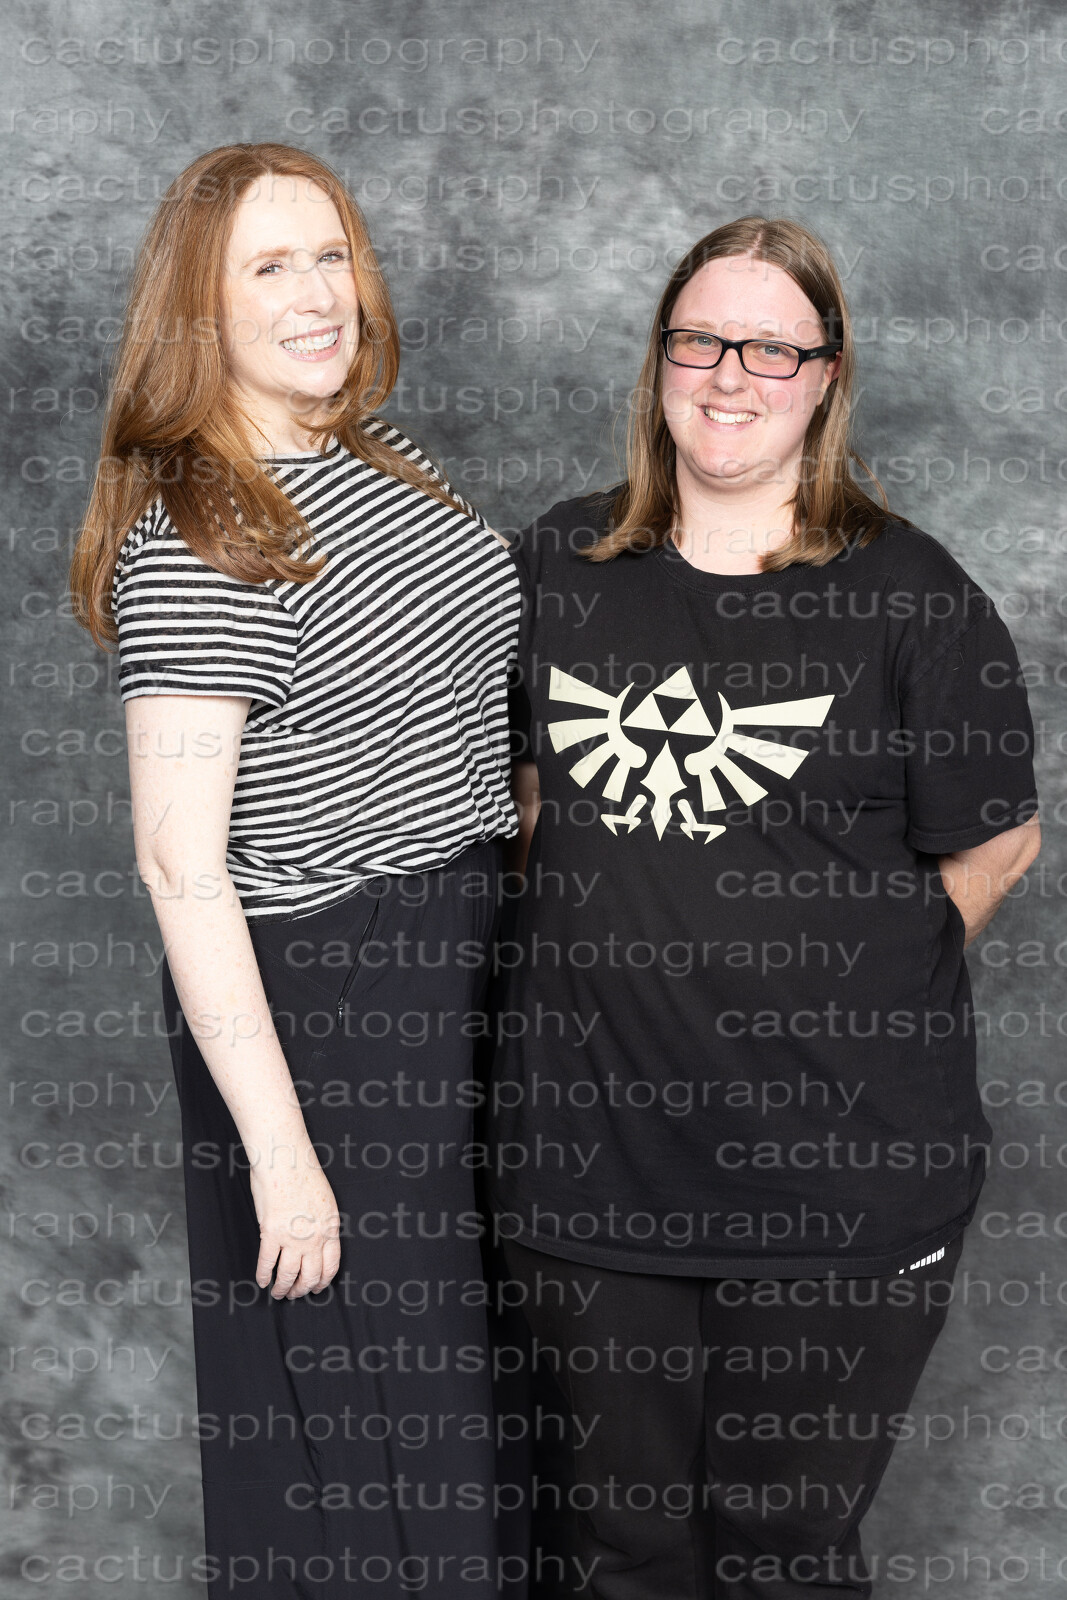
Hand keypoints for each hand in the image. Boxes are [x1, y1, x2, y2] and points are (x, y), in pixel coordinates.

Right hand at [247, 1140, 341, 1298]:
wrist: (286, 1160)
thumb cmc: (303, 1173)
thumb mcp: (324, 1201)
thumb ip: (320, 1223)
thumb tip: (313, 1240)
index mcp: (329, 1228)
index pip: (331, 1265)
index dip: (323, 1281)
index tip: (317, 1288)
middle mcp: (314, 1237)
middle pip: (310, 1275)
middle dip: (302, 1289)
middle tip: (295, 1294)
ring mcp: (292, 1237)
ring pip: (288, 1275)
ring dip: (282, 1288)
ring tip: (278, 1293)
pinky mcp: (271, 1233)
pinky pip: (267, 1263)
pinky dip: (263, 1275)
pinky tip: (262, 1280)